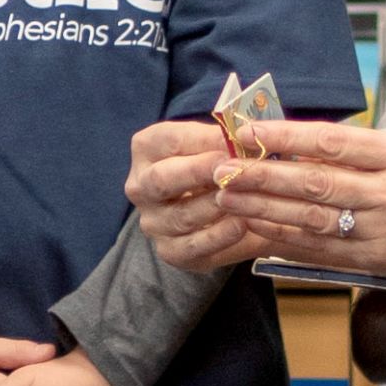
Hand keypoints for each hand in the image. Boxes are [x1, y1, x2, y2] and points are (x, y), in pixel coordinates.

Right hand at [127, 119, 270, 270]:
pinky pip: (191, 246)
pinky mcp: (169, 250)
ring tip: (245, 198)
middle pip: (162, 179)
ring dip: (214, 206)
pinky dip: (218, 236)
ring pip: (180, 215)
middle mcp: (141, 186)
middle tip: (232, 168)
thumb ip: (223, 141)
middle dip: (198, 172)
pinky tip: (242, 225)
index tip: (233, 141)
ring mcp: (152, 221)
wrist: (221, 211)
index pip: (168, 140)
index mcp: (146, 150)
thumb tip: (242, 135)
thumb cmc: (215, 167)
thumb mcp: (215, 146)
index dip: (202, 140)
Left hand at [211, 121, 385, 283]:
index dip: (286, 136)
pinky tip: (260, 231)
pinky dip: (287, 242)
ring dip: (265, 210)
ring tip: (229, 199)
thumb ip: (359, 151)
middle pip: (316, 182)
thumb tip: (295, 144)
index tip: (249, 132)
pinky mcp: (380, 264)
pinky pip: (324, 253)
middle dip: (262, 176)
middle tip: (223, 169)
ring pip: (313, 220)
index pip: (334, 140)